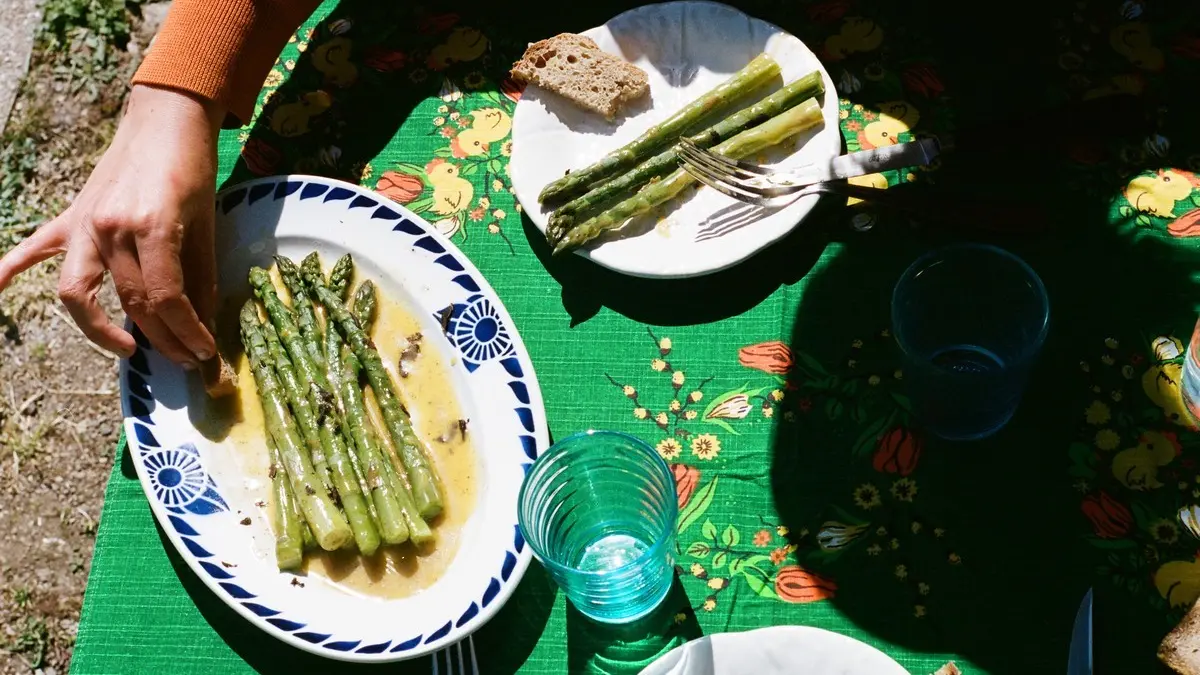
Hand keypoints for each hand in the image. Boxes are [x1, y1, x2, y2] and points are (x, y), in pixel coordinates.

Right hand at [0, 85, 224, 367]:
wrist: (166, 120)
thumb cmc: (192, 169)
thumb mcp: (207, 225)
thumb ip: (200, 277)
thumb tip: (203, 326)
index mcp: (152, 228)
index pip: (166, 298)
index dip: (188, 333)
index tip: (204, 354)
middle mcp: (111, 229)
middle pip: (130, 301)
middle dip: (161, 337)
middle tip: (184, 357)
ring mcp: (85, 223)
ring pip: (78, 291)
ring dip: (99, 328)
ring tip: (129, 347)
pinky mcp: (71, 216)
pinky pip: (35, 247)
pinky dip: (11, 268)